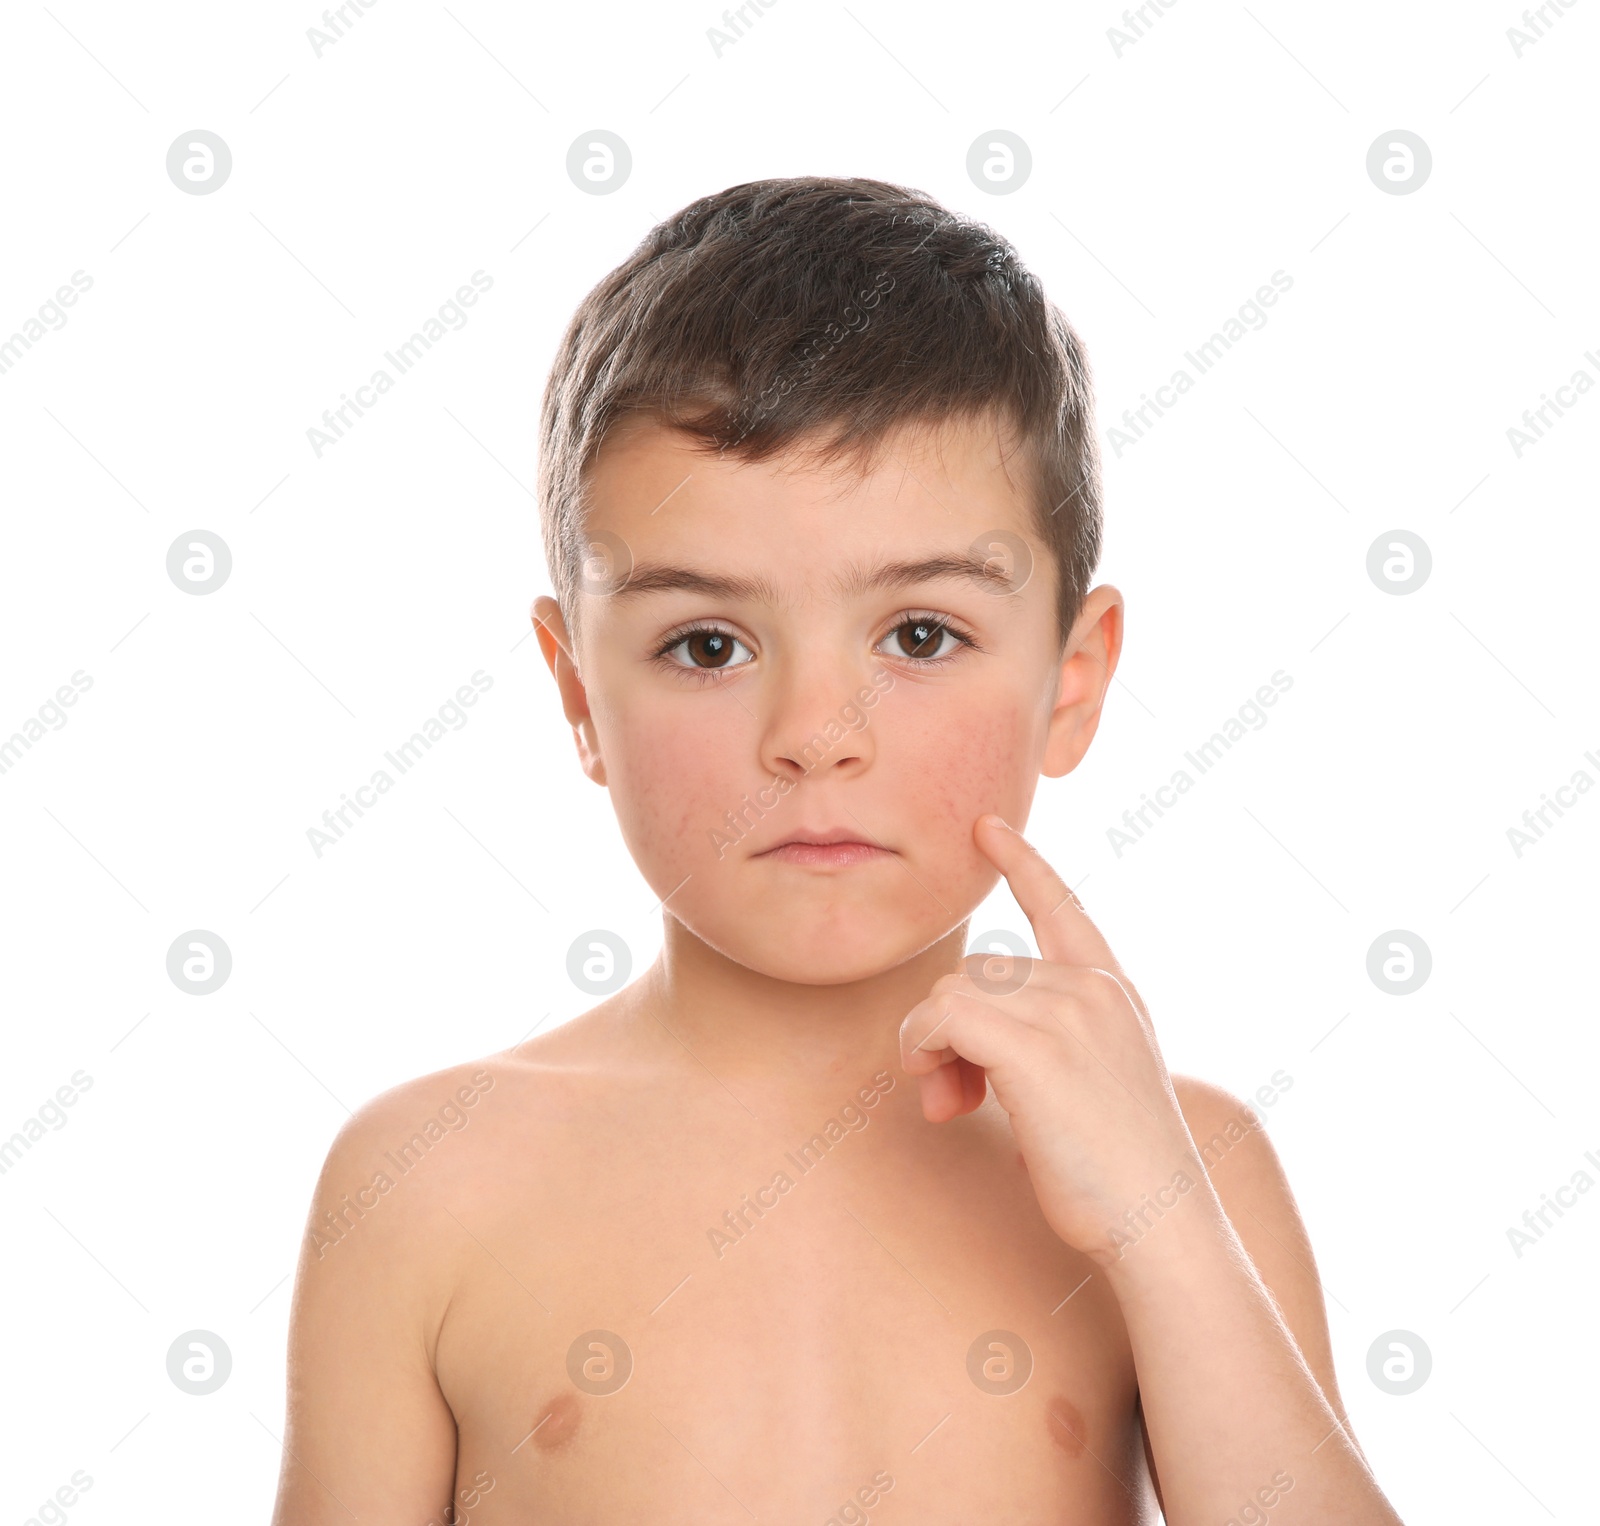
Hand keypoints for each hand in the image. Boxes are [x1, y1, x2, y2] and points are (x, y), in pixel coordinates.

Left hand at [899, 814, 1197, 1260]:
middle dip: (948, 1030)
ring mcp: (1070, 1013)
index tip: (984, 828)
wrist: (1161, 1226)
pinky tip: (938, 1091)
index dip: (1022, 865)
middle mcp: (1094, 990)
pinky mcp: (1037, 1048)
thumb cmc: (1116, 1175)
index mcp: (1115, 993)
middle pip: (977, 971)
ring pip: (953, 994)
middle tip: (948, 1096)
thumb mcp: (1088, 1086)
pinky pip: (941, 1017)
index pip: (1062, 909)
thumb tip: (951, 1040)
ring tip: (952, 1105)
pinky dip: (922, 1049)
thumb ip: (1037, 1041)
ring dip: (932, 1048)